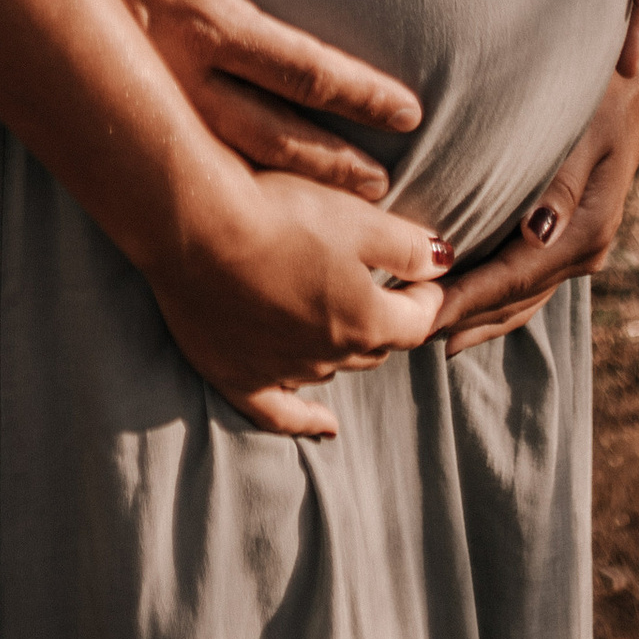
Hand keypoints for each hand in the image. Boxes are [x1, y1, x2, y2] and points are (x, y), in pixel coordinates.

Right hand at [45, 0, 422, 196]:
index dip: (357, 93)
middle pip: (272, 134)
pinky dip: (220, 187)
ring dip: (286, 185)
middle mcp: (172, 72)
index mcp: (198, 13)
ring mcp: (136, 100)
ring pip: (225, 160)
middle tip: (384, 191)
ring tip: (333, 204)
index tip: (406, 111)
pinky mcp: (106, 106)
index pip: (300, 66)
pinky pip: (172, 160)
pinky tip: (240, 201)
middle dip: (332, 164)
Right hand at [146, 167, 454, 441]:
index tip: (426, 273)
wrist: (195, 223)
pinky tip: (325, 428)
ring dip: (347, 346)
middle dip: (387, 318)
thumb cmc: (279, 210)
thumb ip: (409, 247)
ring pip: (332, 368)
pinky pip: (279, 412)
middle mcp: (329, 356)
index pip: (417, 320)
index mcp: (366, 321)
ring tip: (348, 318)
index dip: (426, 293)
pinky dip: (306, 421)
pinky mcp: (236, 375)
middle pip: (375, 345)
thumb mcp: (359, 217)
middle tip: (386, 289)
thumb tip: (443, 263)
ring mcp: (281, 371)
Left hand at [433, 4, 638, 354]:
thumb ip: (561, 183)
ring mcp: (578, 246)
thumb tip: (537, 234)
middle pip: (510, 302)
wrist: (638, 70)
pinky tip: (460, 307)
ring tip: (418, 328)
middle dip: (457, 320)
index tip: (415, 317)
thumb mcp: (587, 128)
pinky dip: (490, 298)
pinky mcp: (568, 233)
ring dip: (471, 316)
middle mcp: (584, 249)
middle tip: (398, 336)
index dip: (461, 302)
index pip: (511, 281)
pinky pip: (523, 280)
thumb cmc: (604, 88)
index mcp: (586, 231)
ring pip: (517, 300)